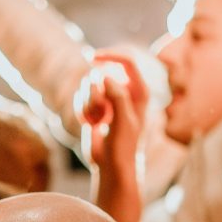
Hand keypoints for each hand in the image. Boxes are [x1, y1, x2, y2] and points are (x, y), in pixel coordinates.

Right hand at [81, 51, 149, 221]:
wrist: (112, 166)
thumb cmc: (124, 147)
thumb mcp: (124, 123)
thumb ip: (117, 97)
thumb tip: (105, 76)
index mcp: (140, 91)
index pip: (128, 61)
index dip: (111, 55)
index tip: (93, 57)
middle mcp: (125, 90)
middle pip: (102, 72)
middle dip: (94, 92)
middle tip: (100, 114)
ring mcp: (109, 98)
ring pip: (89, 84)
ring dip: (88, 103)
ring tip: (97, 122)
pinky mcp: (96, 106)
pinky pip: (81, 97)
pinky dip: (82, 110)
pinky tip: (91, 125)